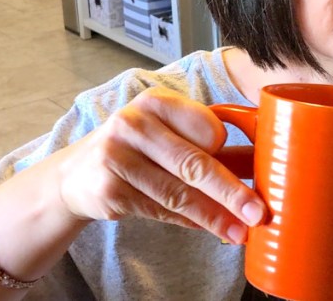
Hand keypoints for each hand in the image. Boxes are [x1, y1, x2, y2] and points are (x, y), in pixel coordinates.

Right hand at [50, 87, 265, 243]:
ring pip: (178, 193)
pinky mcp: (108, 189)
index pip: (208, 129)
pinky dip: (188, 222)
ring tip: (239, 231)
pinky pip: (161, 211)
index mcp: (156, 101)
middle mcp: (133, 123)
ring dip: (213, 216)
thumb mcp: (164, 134)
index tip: (254, 172)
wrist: (75, 175)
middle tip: (257, 213)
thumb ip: (203, 146)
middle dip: (231, 192)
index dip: (229, 154)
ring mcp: (116, 156)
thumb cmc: (135, 150)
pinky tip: (206, 227)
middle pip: (195, 164)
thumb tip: (258, 169)